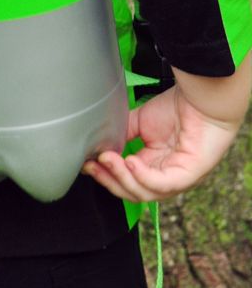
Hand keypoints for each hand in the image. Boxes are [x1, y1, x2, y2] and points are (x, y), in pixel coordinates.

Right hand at [81, 84, 241, 202]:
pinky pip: (162, 184)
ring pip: (145, 193)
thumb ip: (121, 135)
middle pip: (133, 192)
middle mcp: (167, 178)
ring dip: (121, 177)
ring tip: (106, 159)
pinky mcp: (190, 175)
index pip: (127, 181)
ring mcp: (179, 179)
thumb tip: (98, 145)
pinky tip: (129, 162)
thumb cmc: (178, 106)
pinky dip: (142, 176)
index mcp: (156, 167)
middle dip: (109, 180)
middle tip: (91, 165)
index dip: (106, 175)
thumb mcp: (140, 122)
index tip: (87, 163)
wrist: (202, 95)